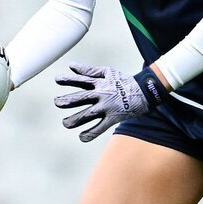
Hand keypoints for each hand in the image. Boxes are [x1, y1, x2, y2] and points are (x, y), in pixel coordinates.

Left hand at [54, 62, 168, 141]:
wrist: (145, 92)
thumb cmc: (124, 81)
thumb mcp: (107, 72)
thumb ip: (89, 71)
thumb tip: (71, 66)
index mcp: (100, 83)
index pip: (82, 81)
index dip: (69, 80)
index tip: (57, 79)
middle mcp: (102, 95)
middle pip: (82, 98)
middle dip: (69, 100)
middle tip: (57, 102)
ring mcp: (107, 107)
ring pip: (88, 115)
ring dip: (76, 119)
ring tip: (66, 123)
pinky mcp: (113, 118)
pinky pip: (100, 127)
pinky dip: (91, 133)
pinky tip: (82, 137)